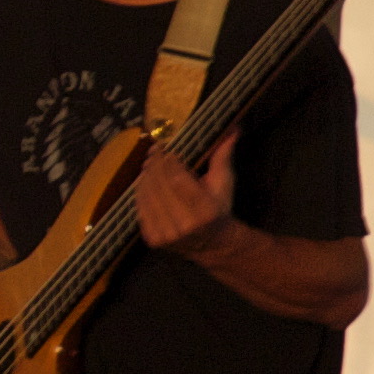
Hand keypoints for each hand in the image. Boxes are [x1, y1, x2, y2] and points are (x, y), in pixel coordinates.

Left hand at [133, 130, 240, 259]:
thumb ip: (223, 157)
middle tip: (153, 150)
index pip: (179, 181)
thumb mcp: (224, 185)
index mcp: (206, 212)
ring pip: (148, 197)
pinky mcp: (153, 240)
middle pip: (161, 187)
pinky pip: (141, 210)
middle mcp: (185, 226)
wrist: (211, 244)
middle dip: (155, 165)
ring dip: (145, 176)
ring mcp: (167, 235)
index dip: (169, 163)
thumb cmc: (219, 209)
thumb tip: (232, 129)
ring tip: (148, 163)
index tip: (165, 149)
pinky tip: (144, 180)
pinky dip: (140, 192)